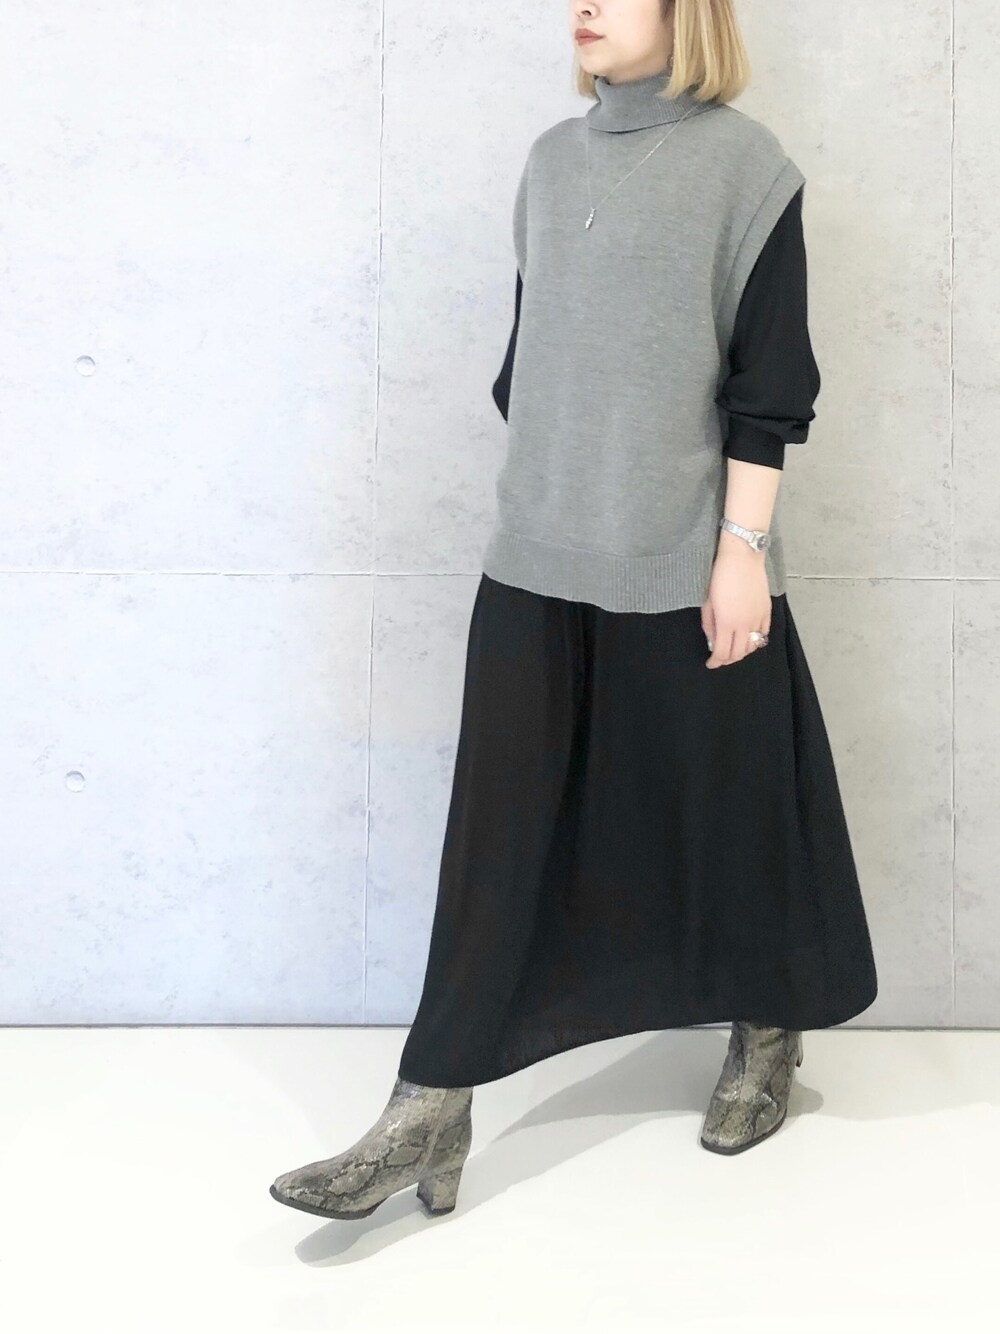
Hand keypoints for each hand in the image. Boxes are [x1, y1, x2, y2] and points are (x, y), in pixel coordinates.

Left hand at [701, 539, 771, 668]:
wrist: (742, 556)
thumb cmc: (720, 575)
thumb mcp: (707, 601)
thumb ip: (709, 624)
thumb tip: (711, 641)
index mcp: (726, 622)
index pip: (722, 652)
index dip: (715, 662)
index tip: (710, 663)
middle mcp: (744, 624)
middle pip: (738, 653)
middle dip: (728, 659)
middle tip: (720, 658)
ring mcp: (758, 618)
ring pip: (753, 646)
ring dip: (742, 652)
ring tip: (733, 649)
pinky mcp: (767, 610)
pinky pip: (764, 633)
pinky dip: (756, 640)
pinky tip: (749, 638)